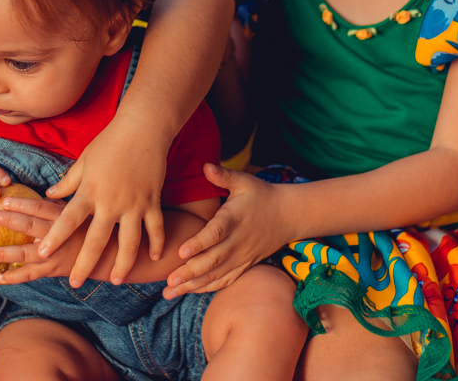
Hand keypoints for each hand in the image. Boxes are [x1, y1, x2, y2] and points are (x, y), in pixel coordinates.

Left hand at [0, 196, 79, 283]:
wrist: (103, 255)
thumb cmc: (85, 228)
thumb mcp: (76, 211)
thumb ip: (57, 203)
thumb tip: (39, 192)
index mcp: (63, 216)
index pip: (40, 208)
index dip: (23, 204)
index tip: (4, 200)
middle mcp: (59, 235)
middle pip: (32, 227)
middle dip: (11, 221)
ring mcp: (55, 254)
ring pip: (28, 254)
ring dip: (6, 254)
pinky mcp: (53, 270)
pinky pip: (31, 274)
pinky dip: (15, 277)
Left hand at [38, 117, 167, 287]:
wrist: (142, 128)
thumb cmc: (109, 142)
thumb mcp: (84, 161)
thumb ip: (67, 182)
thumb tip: (49, 195)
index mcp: (89, 191)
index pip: (67, 219)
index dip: (54, 237)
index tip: (41, 254)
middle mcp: (110, 201)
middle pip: (96, 240)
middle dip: (85, 264)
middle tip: (76, 283)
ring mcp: (134, 203)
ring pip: (129, 242)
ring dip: (123, 263)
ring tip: (116, 279)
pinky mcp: (152, 200)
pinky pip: (155, 228)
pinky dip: (157, 243)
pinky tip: (154, 258)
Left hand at [164, 164, 289, 298]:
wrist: (288, 215)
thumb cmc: (261, 195)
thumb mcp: (244, 181)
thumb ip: (223, 175)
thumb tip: (205, 165)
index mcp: (234, 219)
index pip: (216, 233)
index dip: (199, 243)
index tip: (181, 251)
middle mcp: (238, 241)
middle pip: (213, 260)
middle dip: (190, 272)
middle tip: (168, 281)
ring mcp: (242, 256)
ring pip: (216, 275)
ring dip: (193, 285)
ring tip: (170, 293)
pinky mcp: (244, 265)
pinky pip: (225, 281)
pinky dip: (207, 288)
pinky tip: (188, 291)